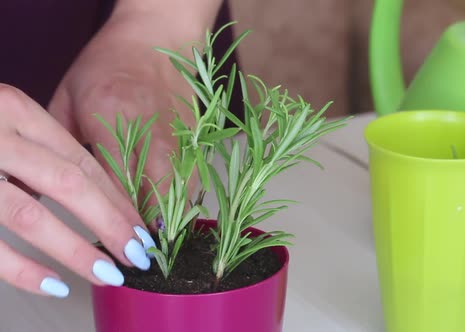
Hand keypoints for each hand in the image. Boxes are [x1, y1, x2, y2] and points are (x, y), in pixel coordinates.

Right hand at [0, 85, 154, 297]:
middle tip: (137, 255)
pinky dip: (22, 269)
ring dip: (76, 249)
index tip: (141, 229)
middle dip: (110, 223)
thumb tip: (94, 202)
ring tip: (107, 274)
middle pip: (69, 183)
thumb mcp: (3, 127)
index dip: (117, 198)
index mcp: (15, 109)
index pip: (82, 160)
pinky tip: (54, 284)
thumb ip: (38, 155)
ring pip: (30, 214)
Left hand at [48, 10, 195, 227]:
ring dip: (169, 219)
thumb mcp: (68, 96)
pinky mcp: (195, 132)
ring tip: (160, 247)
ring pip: (178, 185)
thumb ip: (58, 142)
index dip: (112, 216)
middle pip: (150, 187)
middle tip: (139, 256)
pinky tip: (178, 219)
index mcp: (109, 113)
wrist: (157, 37)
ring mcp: (176, 129)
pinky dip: (186, 199)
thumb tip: (41, 186)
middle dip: (145, 226)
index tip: (110, 244)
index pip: (110, 177)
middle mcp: (147, 125)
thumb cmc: (106, 64)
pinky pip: (193, 174)